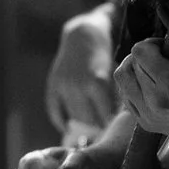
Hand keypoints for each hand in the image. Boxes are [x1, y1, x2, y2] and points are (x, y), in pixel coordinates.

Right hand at [44, 3, 116, 132]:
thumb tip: (115, 124)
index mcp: (97, 82)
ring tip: (92, 131)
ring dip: (83, 127)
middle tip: (105, 134)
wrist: (84, 34)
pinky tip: (70, 128)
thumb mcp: (115, 74)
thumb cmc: (106, 55)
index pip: (105, 117)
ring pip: (73, 119)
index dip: (111, 126)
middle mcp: (77, 86)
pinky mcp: (52, 86)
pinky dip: (62, 122)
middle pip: (89, 121)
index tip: (116, 132)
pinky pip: (56, 113)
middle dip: (98, 128)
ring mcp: (63, 86)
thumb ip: (115, 97)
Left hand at [114, 37, 168, 145]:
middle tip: (163, 58)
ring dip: (135, 69)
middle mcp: (155, 102)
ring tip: (154, 70)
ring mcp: (148, 116)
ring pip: (122, 79)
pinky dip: (134, 86)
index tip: (167, 48)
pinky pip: (125, 96)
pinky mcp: (145, 125)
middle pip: (130, 64)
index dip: (152, 44)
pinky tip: (152, 85)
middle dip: (144, 56)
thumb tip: (162, 7)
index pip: (139, 51)